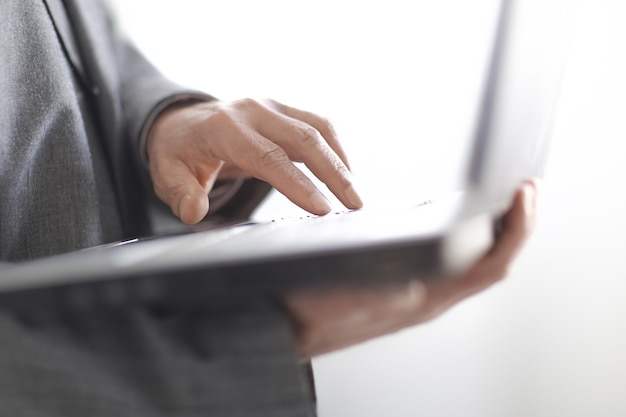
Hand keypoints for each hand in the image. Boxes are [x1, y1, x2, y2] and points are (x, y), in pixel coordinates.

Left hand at [146, 98, 362, 223]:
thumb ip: (181, 193)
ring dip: (340, 160)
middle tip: (354, 205)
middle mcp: (253, 111)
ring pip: (317, 128)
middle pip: (304, 138)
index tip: (322, 208)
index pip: (269, 157)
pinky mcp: (284, 110)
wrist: (183, 123)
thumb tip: (194, 212)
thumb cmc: (179, 152)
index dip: (298, 184)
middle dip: (333, 173)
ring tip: (355, 194)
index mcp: (224, 128)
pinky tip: (344, 174)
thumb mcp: (167, 174)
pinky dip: (335, 148)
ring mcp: (271, 107)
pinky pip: (318, 124)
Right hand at [283, 180, 538, 358]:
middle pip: (491, 261)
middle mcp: (429, 297)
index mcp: (422, 300)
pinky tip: (461, 219)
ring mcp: (420, 292)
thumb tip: (411, 286)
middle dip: (514, 223)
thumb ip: (375, 297)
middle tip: (525, 188)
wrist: (283, 323)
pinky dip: (469, 236)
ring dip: (495, 229)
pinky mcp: (407, 285)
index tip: (524, 192)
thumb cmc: (306, 312)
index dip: (515, 229)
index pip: (490, 266)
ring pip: (475, 262)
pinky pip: (453, 262)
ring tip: (504, 199)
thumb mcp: (334, 301)